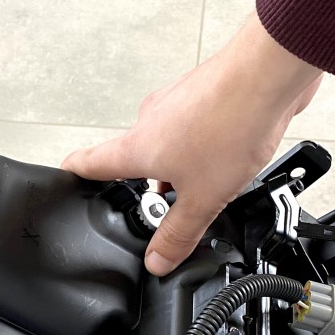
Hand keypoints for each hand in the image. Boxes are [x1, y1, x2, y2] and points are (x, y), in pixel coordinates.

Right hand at [63, 13, 322, 275]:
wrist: (269, 73)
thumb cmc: (230, 124)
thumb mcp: (203, 199)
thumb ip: (178, 234)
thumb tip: (157, 261)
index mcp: (136, 148)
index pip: (89, 162)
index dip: (75, 173)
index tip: (66, 176)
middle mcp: (149, 121)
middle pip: (135, 159)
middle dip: (151, 185)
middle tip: (173, 208)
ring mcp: (176, 102)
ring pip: (168, 142)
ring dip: (182, 165)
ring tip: (213, 182)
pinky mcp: (204, 93)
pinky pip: (195, 126)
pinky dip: (205, 144)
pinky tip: (232, 153)